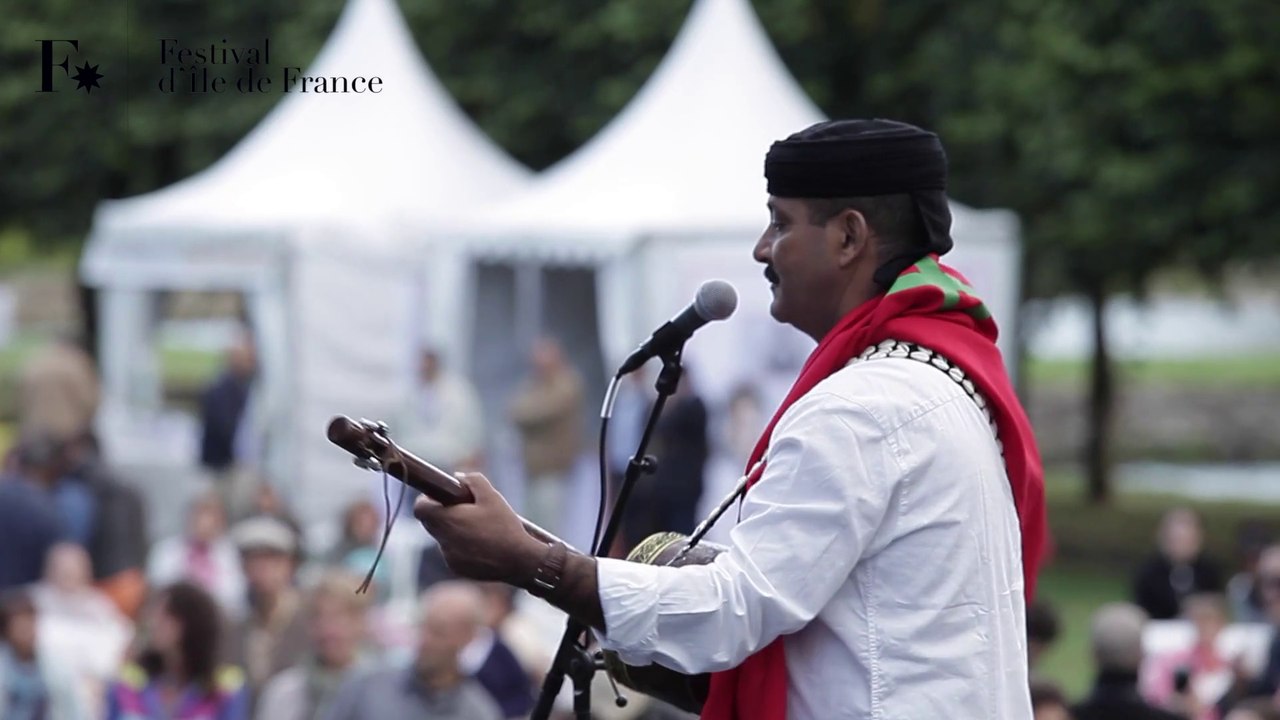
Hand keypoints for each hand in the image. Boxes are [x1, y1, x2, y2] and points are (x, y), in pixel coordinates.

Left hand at [414, 472, 546, 584]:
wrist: (519, 561)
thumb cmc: (505, 527)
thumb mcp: (492, 497)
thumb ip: (473, 481)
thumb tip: (458, 477)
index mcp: (448, 520)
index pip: (419, 508)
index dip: (427, 499)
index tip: (442, 496)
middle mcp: (443, 541)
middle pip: (430, 522)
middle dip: (443, 513)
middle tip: (464, 508)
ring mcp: (449, 557)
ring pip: (443, 538)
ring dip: (454, 530)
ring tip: (479, 528)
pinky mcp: (458, 569)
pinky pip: (452, 553)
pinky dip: (461, 546)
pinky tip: (483, 544)